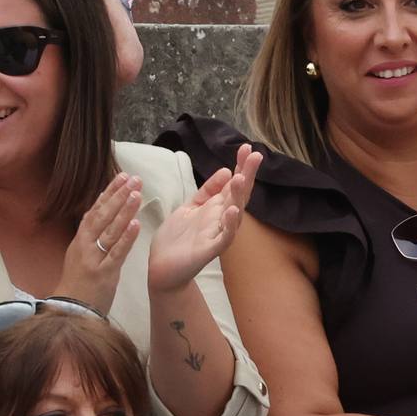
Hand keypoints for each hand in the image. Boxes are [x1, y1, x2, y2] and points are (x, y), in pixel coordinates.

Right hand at [57, 174, 144, 310]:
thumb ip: (91, 238)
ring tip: (136, 194)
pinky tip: (136, 224)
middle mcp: (85, 246)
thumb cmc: (78, 284)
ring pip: (110, 231)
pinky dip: (126, 238)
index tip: (121, 177)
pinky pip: (116, 253)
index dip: (108, 193)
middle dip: (118, 195)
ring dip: (124, 211)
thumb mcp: (80, 256)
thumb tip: (102, 216)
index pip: (95, 211)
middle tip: (133, 178)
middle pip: (102, 216)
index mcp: (80, 240)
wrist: (70, 311)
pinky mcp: (104, 274)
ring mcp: (94, 259)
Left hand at [146, 146, 257, 292]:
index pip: (233, 184)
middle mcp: (221, 220)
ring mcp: (217, 235)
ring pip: (234, 214)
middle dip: (247, 175)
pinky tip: (231, 211)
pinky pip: (223, 238)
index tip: (246, 148)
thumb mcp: (191, 207)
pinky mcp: (209, 250)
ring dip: (238, 197)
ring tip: (241, 178)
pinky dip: (229, 226)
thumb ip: (207, 191)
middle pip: (238, 195)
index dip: (240, 166)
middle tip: (254, 156)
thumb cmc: (177, 238)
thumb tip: (227, 170)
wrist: (161, 267)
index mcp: (216, 208)